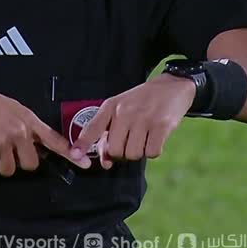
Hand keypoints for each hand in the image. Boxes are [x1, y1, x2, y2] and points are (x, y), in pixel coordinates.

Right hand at [0, 80, 91, 175]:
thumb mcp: (14, 109)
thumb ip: (28, 127)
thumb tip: (38, 147)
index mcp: (27, 120)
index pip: (53, 139)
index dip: (69, 154)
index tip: (86, 164)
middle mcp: (18, 131)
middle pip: (30, 165)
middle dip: (17, 162)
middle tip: (4, 149)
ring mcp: (1, 141)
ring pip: (8, 170)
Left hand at [73, 74, 196, 166]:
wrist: (172, 86)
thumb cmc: (143, 101)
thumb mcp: (122, 108)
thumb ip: (110, 133)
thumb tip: (105, 162)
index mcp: (111, 106)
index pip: (92, 128)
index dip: (82, 143)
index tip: (74, 155)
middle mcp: (124, 112)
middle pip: (115, 150)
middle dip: (123, 152)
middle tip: (132, 141)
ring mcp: (143, 118)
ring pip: (133, 154)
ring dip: (139, 152)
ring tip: (144, 137)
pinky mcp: (161, 125)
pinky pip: (152, 152)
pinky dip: (154, 150)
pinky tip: (155, 138)